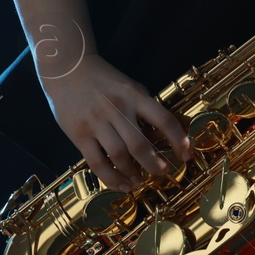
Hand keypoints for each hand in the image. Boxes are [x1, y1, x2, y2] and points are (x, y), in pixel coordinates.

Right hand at [39, 54, 193, 191]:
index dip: (178, 139)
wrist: (68, 69)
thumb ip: (145, 108)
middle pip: (139, 144)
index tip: (186, 154)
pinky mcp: (78, 134)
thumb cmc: (105, 81)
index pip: (164, 119)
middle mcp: (117, 109)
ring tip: (139, 181)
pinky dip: (110, 177)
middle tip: (161, 172)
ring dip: (132, 173)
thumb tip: (163, 135)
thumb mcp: (130, 87)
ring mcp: (96, 122)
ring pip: (118, 155)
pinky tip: (120, 184)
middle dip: (154, 163)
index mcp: (135, 96)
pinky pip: (96, 162)